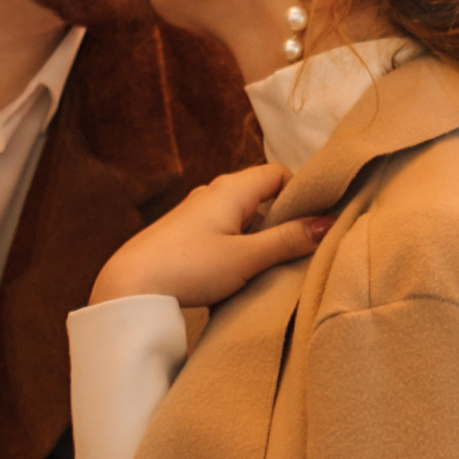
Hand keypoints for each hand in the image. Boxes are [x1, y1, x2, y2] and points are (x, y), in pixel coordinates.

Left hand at [92, 164, 324, 310]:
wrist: (131, 284)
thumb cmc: (189, 267)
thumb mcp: (246, 257)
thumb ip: (288, 241)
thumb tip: (328, 223)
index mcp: (232, 188)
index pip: (279, 174)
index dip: (301, 193)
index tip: (316, 223)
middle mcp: (213, 192)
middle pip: (261, 196)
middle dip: (282, 220)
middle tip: (298, 251)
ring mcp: (196, 213)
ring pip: (241, 217)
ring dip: (258, 237)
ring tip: (269, 268)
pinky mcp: (183, 234)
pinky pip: (223, 231)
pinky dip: (237, 246)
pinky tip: (238, 274)